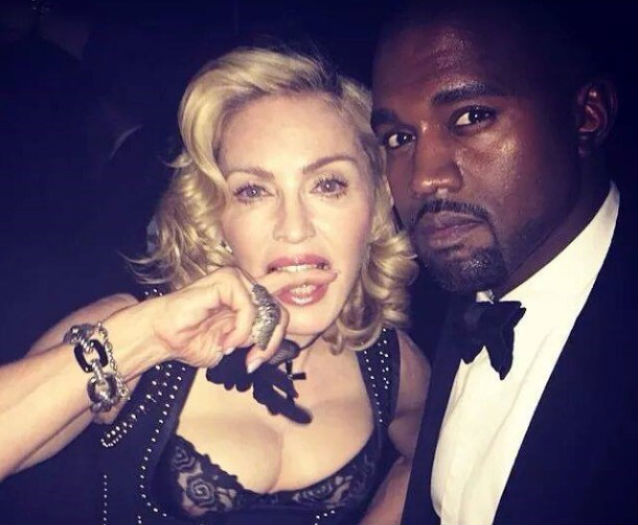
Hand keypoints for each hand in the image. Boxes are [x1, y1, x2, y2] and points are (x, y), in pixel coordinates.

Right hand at [146, 266, 335, 369]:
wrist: (163, 337)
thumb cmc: (194, 341)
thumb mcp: (235, 347)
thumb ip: (257, 341)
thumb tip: (273, 346)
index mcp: (249, 296)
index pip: (284, 284)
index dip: (308, 278)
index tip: (331, 274)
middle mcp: (245, 284)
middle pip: (282, 307)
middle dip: (275, 339)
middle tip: (256, 358)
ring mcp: (236, 279)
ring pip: (268, 310)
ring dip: (254, 339)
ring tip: (232, 349)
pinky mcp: (225, 280)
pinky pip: (250, 307)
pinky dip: (240, 331)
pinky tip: (224, 340)